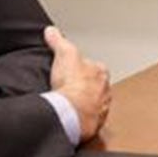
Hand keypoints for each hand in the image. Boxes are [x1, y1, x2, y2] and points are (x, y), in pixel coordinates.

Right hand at [46, 25, 109, 142]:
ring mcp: (100, 109)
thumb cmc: (73, 85)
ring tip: (67, 104)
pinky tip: (69, 117)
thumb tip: (52, 31)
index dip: (82, 68)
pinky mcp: (93, 125)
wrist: (72, 113)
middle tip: (67, 88)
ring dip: (83, 104)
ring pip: (93, 104)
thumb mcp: (63, 53)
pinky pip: (88, 120)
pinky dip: (80, 119)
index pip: (94, 67)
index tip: (71, 71)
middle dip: (84, 88)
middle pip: (95, 87)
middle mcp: (105, 91)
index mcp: (101, 73)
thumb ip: (58, 40)